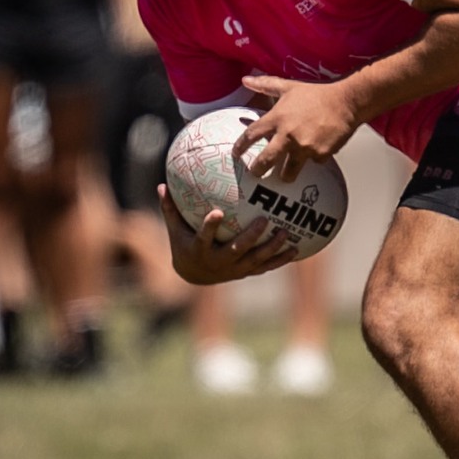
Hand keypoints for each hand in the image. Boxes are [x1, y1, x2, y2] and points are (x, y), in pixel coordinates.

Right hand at [157, 184, 294, 284]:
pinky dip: (281, 259)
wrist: (195, 275)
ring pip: (256, 260)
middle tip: (264, 220)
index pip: (203, 238)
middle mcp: (219, 262)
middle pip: (236, 250)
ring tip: (286, 234)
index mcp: (200, 250)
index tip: (217, 211)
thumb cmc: (185, 244)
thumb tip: (161, 184)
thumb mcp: (176, 229)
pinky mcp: (247, 273)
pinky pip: (266, 266)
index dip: (210, 227)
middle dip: (251, 237)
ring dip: (272, 248)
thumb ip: (171, 209)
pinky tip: (297, 248)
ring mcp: (235, 270)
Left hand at [236, 76, 361, 181]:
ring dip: (285, 175)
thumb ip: (266, 85)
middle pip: (265, 161)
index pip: (251, 136)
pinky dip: (314, 159)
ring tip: (285, 176)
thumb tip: (245, 80)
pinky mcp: (321, 154)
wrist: (347, 101)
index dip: (240, 147)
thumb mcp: (289, 87)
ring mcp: (304, 147)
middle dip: (257, 170)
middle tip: (255, 174)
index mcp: (277, 119)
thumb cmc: (318, 94)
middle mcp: (288, 135)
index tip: (236, 154)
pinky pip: (313, 162)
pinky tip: (317, 152)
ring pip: (289, 171)